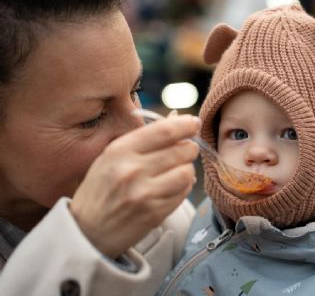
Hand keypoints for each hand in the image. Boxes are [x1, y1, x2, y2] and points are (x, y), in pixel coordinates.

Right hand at [70, 114, 199, 257]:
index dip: (186, 125)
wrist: (86, 232)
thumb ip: (146, 137)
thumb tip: (177, 117)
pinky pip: (184, 193)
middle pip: (182, 150)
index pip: (165, 131)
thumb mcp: (113, 156)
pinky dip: (183, 187)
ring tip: (176, 171)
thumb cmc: (101, 189)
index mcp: (120, 150)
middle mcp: (132, 170)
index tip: (193, 123)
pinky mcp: (155, 213)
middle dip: (189, 148)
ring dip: (187, 169)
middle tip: (185, 150)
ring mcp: (144, 193)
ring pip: (187, 172)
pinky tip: (171, 187)